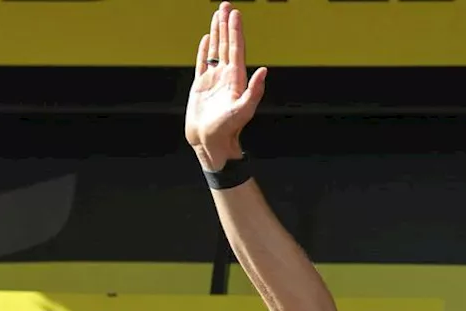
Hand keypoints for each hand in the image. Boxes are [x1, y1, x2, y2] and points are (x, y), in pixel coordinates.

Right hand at [185, 2, 267, 170]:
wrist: (210, 142)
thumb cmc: (227, 130)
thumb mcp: (243, 111)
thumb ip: (254, 91)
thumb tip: (264, 71)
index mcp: (236, 79)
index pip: (237, 49)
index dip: (236, 31)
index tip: (235, 14)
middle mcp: (226, 77)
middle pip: (227, 44)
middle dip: (226, 25)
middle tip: (226, 6)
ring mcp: (214, 80)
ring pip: (215, 50)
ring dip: (216, 32)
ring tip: (216, 15)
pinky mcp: (201, 85)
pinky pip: (202, 62)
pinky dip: (204, 49)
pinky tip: (206, 38)